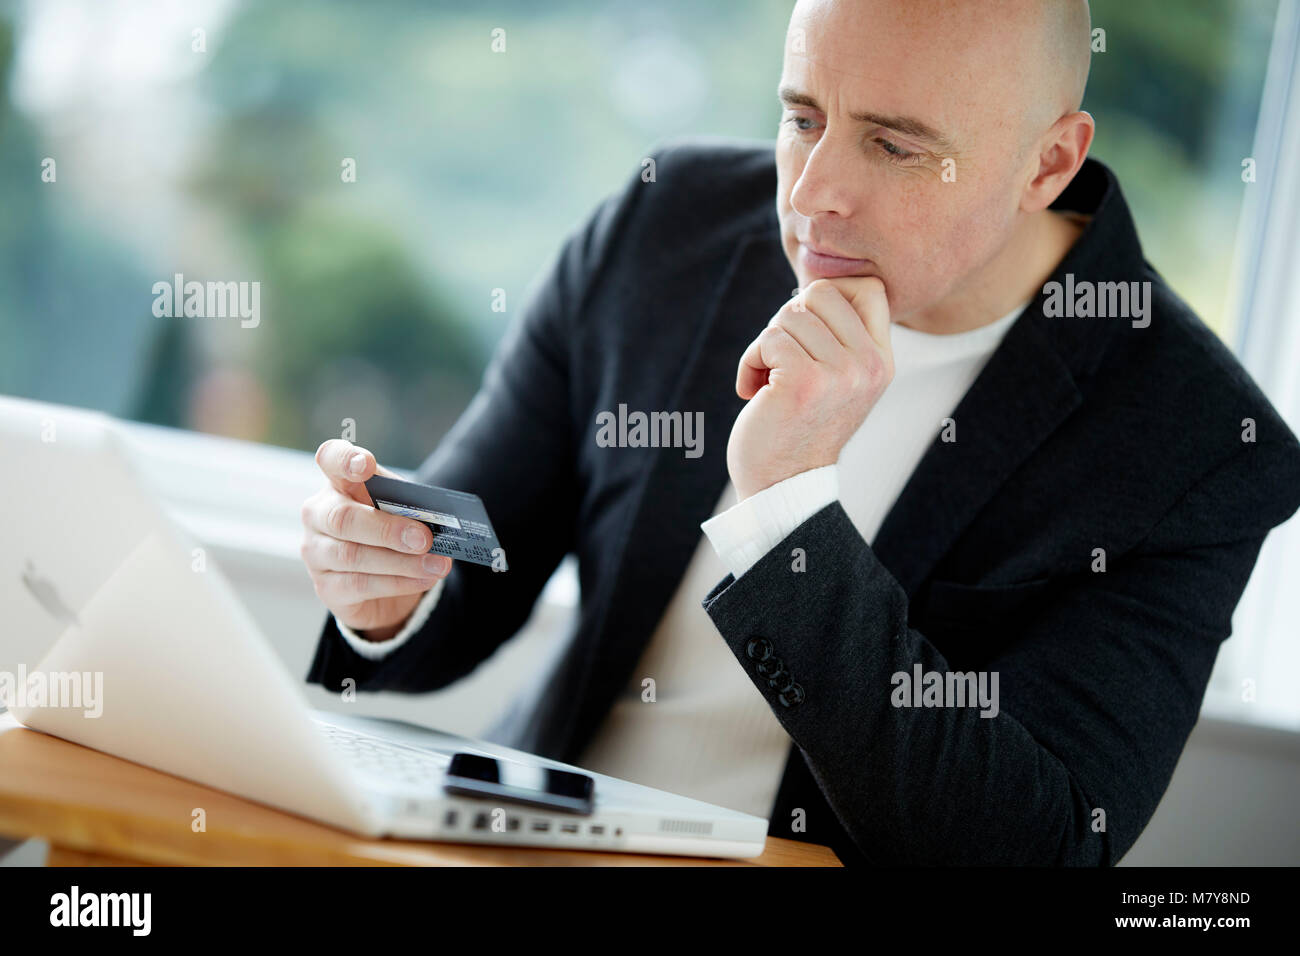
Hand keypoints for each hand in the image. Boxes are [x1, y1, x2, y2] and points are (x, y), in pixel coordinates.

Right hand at [300, 439, 452, 639]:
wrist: (390, 581)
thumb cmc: (394, 533)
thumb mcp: (403, 512)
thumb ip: (411, 509)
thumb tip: (434, 524)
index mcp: (338, 483)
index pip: (331, 459)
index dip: (344, 460)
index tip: (365, 464)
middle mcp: (318, 514)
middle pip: (342, 518)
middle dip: (388, 530)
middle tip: (424, 539)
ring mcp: (316, 552)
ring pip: (352, 556)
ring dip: (401, 562)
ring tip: (436, 564)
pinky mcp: (326, 587)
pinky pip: (360, 585)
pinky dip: (398, 582)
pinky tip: (424, 579)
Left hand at [727, 277, 892, 500]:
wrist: (783, 486)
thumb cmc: (798, 426)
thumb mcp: (837, 379)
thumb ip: (837, 335)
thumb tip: (812, 286)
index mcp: (881, 362)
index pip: (869, 287)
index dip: (829, 294)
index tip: (808, 330)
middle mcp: (868, 365)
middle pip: (821, 292)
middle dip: (789, 320)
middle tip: (783, 359)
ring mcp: (839, 374)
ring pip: (788, 316)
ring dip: (766, 347)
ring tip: (770, 382)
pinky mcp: (802, 382)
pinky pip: (767, 340)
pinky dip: (750, 363)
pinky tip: (754, 393)